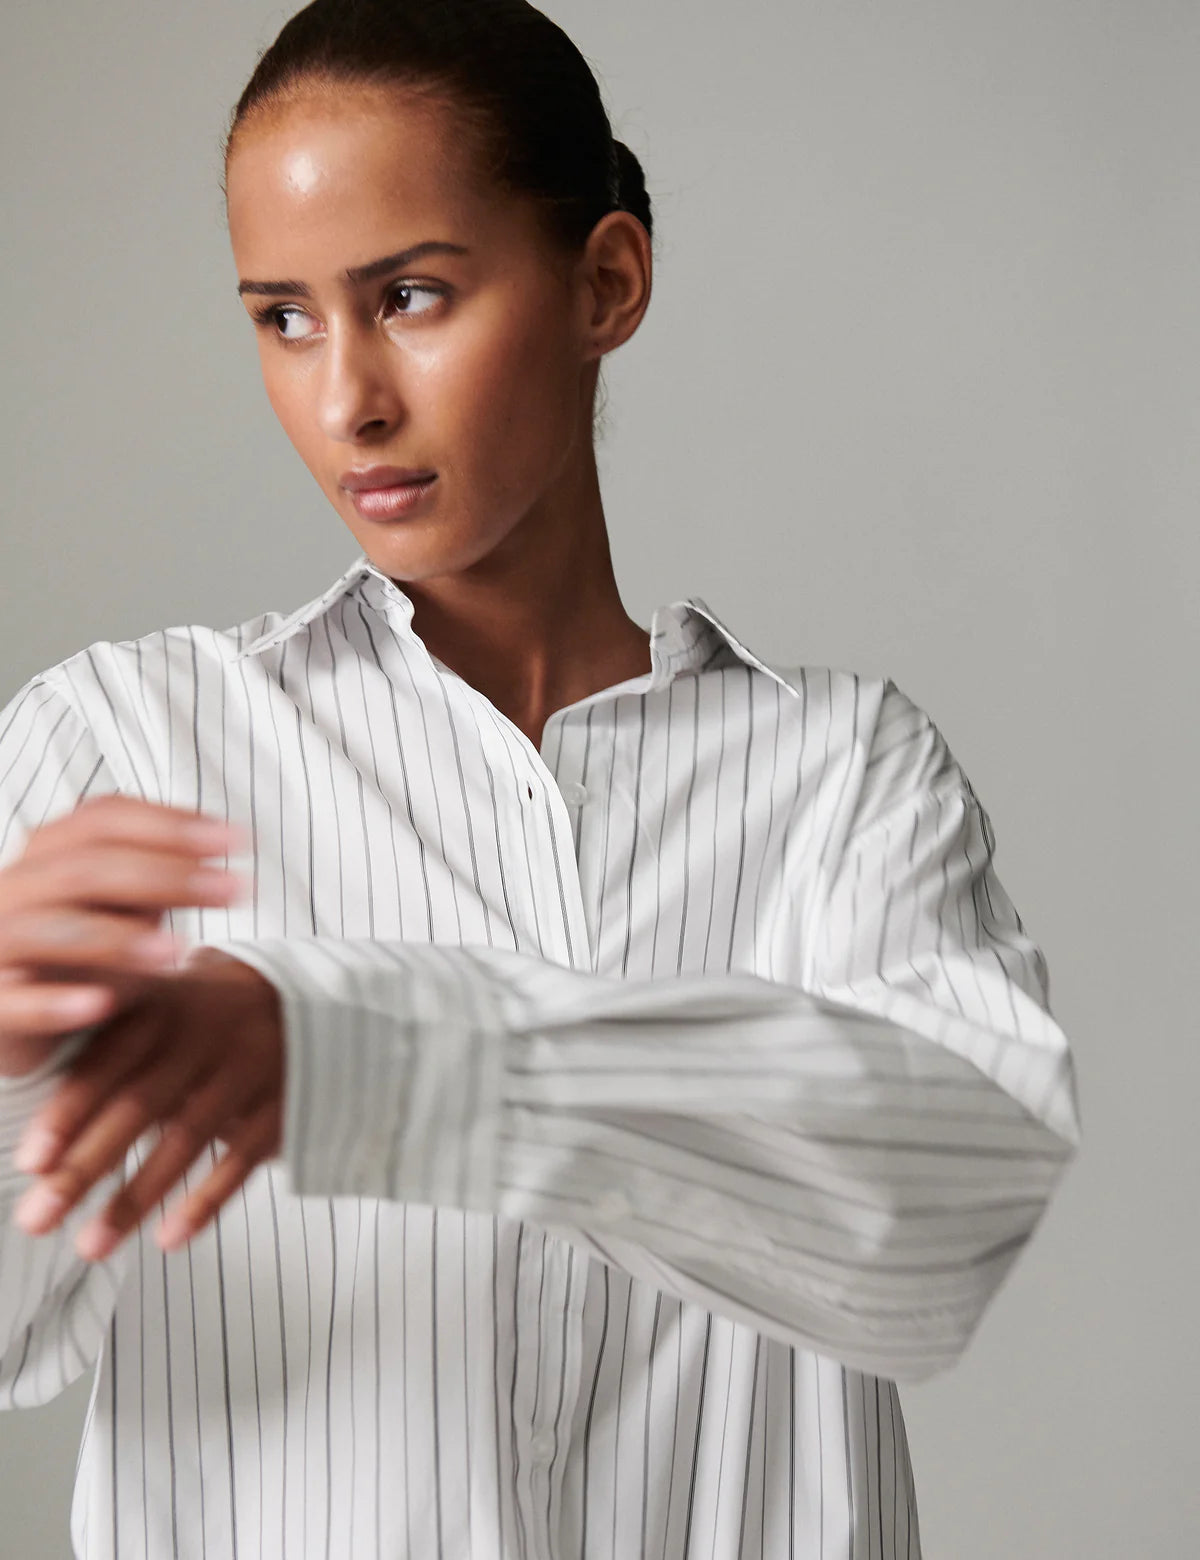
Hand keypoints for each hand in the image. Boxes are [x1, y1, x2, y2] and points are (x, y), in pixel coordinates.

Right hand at [0, 795, 244, 1076]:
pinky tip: (102, 1005)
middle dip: (165, 876)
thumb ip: (161, 875)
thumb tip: (222, 850)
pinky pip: (12, 1001)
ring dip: (117, 938)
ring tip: (180, 952)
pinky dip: (53, 1003)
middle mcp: (15, 887)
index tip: (235, 839)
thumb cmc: (85, 945)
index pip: (103, 818)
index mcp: (49, 851)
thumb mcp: (125, 903)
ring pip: (48, 929)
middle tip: (232, 890)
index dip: (170, 824)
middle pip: (86, 869)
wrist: (24, 1012)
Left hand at [11, 948, 282, 1260]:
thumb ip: (104, 1051)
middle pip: (138, 1106)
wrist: (301, 1001)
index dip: (68, 1113)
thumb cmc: (202, 1019)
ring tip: (90, 1246)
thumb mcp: (158, 1011)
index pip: (107, 1063)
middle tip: (37, 1219)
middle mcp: (205, 1036)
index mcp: (163, 1009)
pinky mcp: (282, 1106)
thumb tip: (38, 1134)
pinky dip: (204, 1202)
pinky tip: (169, 1239)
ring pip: (186, 1140)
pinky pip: (240, 1160)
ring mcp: (247, 1071)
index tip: (30, 1163)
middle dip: (84, 1168)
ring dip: (134, 1198)